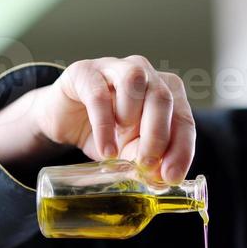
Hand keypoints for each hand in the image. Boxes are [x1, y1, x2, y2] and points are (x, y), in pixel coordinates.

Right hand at [33, 56, 195, 183]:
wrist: (63, 121)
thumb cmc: (104, 133)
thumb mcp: (129, 153)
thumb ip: (145, 161)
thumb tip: (160, 179)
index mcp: (164, 93)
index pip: (183, 119)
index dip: (182, 149)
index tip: (172, 176)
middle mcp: (145, 74)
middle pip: (163, 97)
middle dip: (158, 136)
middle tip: (147, 165)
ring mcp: (115, 68)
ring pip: (135, 81)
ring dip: (132, 119)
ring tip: (119, 148)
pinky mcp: (85, 72)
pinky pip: (99, 95)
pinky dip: (104, 126)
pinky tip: (106, 150)